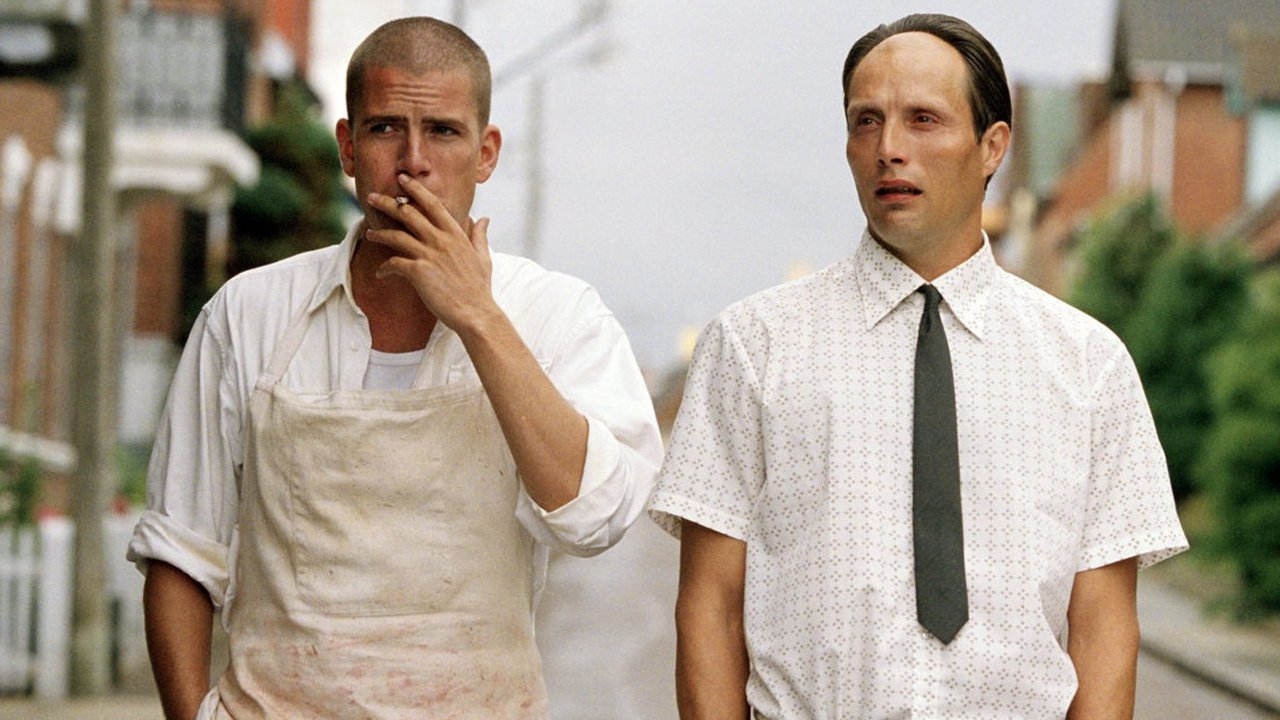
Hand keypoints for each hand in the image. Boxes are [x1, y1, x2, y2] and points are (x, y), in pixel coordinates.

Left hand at [364, 173, 499, 332]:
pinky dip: (385, 268)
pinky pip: (394, 263)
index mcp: (456, 234)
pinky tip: (381, 274)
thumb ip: (480, 235)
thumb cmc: (480, 288)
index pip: (432, 204)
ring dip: (380, 233)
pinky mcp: (419, 272)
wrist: (476, 314)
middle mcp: (441, 240)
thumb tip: (484, 218)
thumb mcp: (484, 257)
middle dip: (387, 203)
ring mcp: (430, 255)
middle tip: (371, 197)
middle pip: (408, 213)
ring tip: (370, 234)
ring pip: (396, 236)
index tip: (401, 179)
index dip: (415, 189)